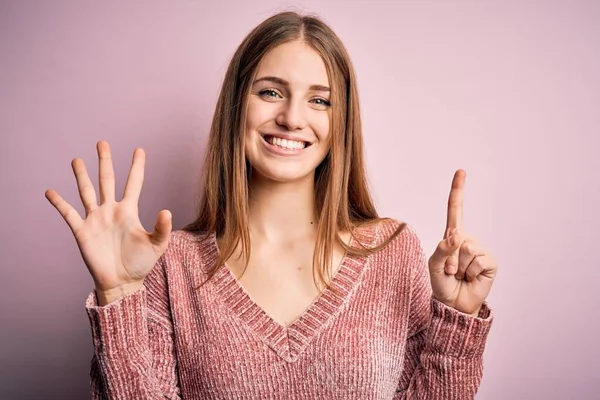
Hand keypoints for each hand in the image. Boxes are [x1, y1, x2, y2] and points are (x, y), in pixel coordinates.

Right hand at [45, 141, 171, 301]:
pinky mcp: (82, 231)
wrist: (122, 282)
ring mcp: (96, 219)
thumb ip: (162, 228)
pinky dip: (59, 203)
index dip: (137, 166)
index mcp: (129, 211)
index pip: (134, 183)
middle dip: (105, 162)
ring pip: (87, 192)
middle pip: (107, 180)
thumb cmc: (141, 264)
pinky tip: (51, 191)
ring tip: (76, 159)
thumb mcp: (157, 245)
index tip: (139, 149)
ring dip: (81, 176)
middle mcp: (111, 210)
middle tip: (102, 142)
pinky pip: (69, 214)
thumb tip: (167, 211)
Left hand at [428, 170, 497, 315]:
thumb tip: (457, 235)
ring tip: (460, 275)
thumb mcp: (434, 265)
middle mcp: (467, 239)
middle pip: (456, 236)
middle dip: (448, 257)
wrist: (455, 304)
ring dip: (459, 267)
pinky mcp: (490, 261)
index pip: (455, 210)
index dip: (458, 190)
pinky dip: (470, 273)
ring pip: (466, 249)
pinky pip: (477, 261)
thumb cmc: (442, 283)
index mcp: (452, 236)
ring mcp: (480, 249)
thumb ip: (442, 249)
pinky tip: (470, 278)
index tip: (461, 171)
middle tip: (450, 271)